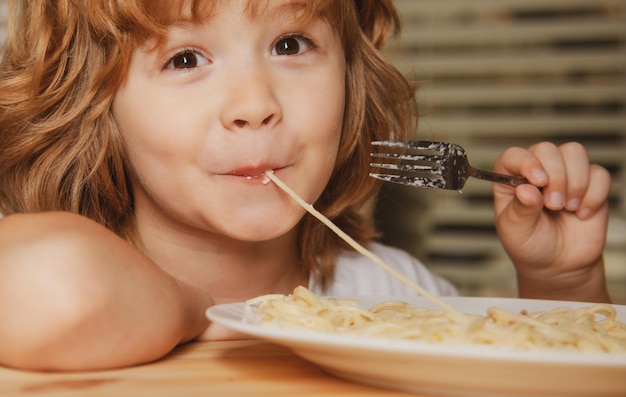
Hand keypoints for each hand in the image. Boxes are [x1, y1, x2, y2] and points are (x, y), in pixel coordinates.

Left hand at [492, 142, 611, 301]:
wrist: (558, 266)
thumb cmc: (530, 245)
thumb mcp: (516, 232)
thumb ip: (520, 210)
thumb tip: (526, 190)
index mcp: (510, 179)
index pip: (514, 155)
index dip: (526, 162)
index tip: (538, 181)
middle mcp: (537, 171)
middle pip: (547, 149)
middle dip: (555, 177)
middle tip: (553, 205)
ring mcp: (565, 175)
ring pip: (574, 153)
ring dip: (575, 182)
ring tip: (567, 208)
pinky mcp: (590, 185)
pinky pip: (600, 174)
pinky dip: (594, 194)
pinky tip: (582, 214)